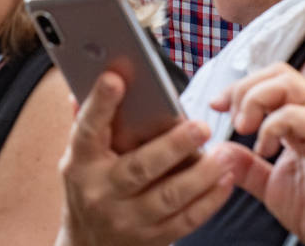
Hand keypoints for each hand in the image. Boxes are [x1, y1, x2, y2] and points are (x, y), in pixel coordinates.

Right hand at [58, 73, 234, 245]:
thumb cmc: (88, 186)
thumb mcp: (79, 155)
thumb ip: (88, 118)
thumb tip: (95, 74)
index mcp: (80, 162)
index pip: (87, 128)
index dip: (101, 103)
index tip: (116, 78)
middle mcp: (101, 191)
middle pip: (139, 167)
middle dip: (172, 146)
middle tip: (200, 126)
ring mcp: (127, 219)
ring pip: (169, 196)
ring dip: (201, 175)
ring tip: (225, 154)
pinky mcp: (152, 238)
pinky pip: (186, 220)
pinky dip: (209, 201)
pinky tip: (225, 180)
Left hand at [212, 64, 304, 245]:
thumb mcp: (270, 184)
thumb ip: (246, 165)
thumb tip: (219, 149)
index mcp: (304, 119)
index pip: (271, 80)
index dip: (240, 87)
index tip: (217, 106)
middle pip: (278, 73)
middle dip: (244, 88)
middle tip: (231, 118)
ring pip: (287, 83)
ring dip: (256, 100)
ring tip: (245, 128)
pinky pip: (296, 114)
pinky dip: (271, 126)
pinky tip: (264, 150)